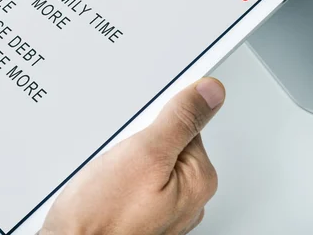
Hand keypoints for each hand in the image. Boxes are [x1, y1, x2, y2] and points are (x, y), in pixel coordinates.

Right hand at [40, 77, 224, 234]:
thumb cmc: (102, 220)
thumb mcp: (144, 154)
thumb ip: (179, 120)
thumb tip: (210, 92)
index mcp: (198, 179)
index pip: (186, 123)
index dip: (155, 118)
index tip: (138, 129)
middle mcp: (185, 196)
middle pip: (164, 140)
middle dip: (136, 140)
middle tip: (118, 157)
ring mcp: (161, 205)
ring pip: (143, 158)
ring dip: (122, 156)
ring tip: (106, 173)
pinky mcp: (138, 209)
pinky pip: (131, 177)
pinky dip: (115, 173)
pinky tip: (103, 184)